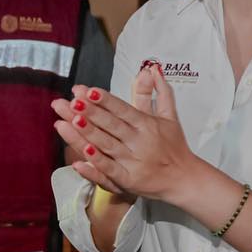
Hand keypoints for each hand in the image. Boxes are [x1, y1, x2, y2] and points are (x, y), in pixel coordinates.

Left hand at [51, 64, 193, 202]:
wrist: (184, 179)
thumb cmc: (174, 146)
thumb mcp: (169, 116)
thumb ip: (159, 92)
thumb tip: (153, 70)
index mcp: (147, 125)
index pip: (123, 110)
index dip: (106, 100)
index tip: (88, 90)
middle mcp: (139, 142)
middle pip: (111, 125)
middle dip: (90, 113)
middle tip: (70, 102)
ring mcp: (133, 162)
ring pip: (106, 146)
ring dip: (87, 134)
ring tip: (67, 122)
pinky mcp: (128, 181)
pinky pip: (109, 173)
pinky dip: (94, 167)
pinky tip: (79, 159)